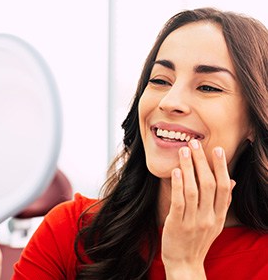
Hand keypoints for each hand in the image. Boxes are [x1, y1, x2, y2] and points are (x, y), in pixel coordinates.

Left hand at [161, 139, 234, 278]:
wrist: (185, 263)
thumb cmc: (198, 239)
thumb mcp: (215, 222)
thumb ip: (222, 202)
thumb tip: (231, 181)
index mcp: (218, 216)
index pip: (223, 188)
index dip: (221, 167)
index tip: (216, 149)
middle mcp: (208, 218)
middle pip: (209, 185)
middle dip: (202, 162)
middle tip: (195, 143)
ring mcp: (193, 222)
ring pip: (193, 190)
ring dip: (189, 168)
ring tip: (183, 151)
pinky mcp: (177, 225)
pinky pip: (179, 202)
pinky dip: (178, 186)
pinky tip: (176, 171)